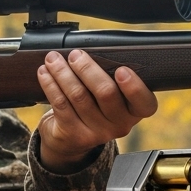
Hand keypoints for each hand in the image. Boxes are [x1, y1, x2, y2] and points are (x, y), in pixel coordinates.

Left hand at [36, 49, 158, 172]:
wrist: (71, 139)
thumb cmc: (94, 106)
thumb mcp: (110, 95)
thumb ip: (110, 77)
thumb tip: (91, 51)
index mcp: (134, 111)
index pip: (145, 103)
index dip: (134, 87)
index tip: (121, 70)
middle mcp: (120, 125)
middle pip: (106, 93)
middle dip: (87, 69)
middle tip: (75, 55)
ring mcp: (97, 132)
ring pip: (79, 95)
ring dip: (63, 73)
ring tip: (53, 59)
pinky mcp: (74, 134)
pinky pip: (61, 104)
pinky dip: (51, 84)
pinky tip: (45, 73)